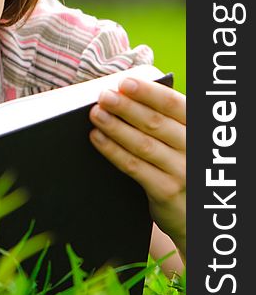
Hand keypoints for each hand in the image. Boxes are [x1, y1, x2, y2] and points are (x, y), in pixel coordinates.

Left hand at [89, 77, 185, 258]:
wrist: (195, 212)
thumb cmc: (182, 163)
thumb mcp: (182, 138)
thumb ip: (163, 118)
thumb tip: (124, 94)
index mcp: (198, 128)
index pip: (174, 104)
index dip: (148, 92)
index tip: (125, 82)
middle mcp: (194, 149)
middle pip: (155, 123)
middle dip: (125, 107)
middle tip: (103, 96)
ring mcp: (182, 171)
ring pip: (143, 144)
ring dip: (116, 127)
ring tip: (96, 114)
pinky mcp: (166, 191)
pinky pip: (134, 167)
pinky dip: (113, 151)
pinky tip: (97, 138)